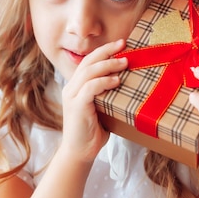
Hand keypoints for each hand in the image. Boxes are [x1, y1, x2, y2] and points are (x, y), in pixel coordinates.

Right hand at [59, 39, 127, 162]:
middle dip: (106, 51)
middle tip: (123, 44)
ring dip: (108, 64)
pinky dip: (104, 82)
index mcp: (76, 86)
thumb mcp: (102, 108)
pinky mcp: (76, 106)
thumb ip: (108, 94)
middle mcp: (71, 88)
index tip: (120, 44)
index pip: (88, 62)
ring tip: (124, 62)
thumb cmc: (93, 132)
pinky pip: (90, 88)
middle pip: (88, 62)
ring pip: (89, 72)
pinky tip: (116, 81)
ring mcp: (72, 96)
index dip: (103, 51)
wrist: (80, 153)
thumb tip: (127, 82)